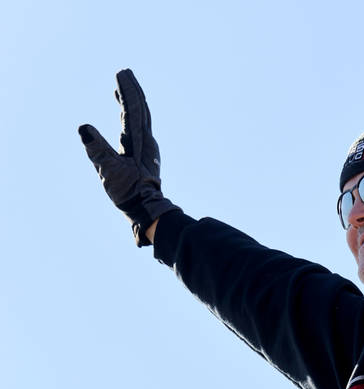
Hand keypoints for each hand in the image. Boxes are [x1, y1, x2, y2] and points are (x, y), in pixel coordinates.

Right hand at [79, 69, 177, 245]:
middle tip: (125, 73)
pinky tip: (129, 117)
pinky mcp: (147, 155)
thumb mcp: (109, 171)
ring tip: (124, 89)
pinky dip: (135, 116)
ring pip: (143, 117)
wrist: (148, 211)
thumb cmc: (129, 193)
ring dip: (134, 101)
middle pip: (141, 108)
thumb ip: (96, 149)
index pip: (133, 108)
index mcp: (137, 140)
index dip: (126, 90)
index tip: (121, 73)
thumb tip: (84, 129)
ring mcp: (149, 148)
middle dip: (132, 90)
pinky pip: (141, 128)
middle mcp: (146, 140)